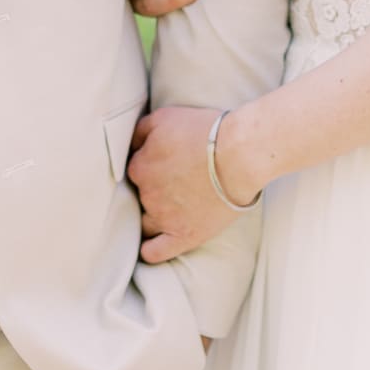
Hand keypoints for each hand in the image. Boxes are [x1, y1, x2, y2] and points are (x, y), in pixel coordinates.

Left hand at [128, 104, 237, 262]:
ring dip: (149, 218)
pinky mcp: (184, 236)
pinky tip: (150, 247)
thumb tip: (130, 143)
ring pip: (144, 223)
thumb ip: (139, 130)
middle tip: (171, 184)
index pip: (133, 170)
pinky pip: (155, 252)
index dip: (148, 166)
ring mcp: (164, 217)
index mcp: (140, 166)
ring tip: (166, 211)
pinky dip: (150, 250)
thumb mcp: (164, 117)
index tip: (162, 164)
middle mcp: (147, 194)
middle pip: (138, 196)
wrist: (238, 155)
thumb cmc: (204, 131)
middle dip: (151, 190)